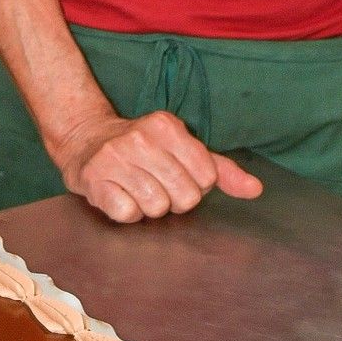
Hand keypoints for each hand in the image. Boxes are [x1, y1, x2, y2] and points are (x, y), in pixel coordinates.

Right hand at [53, 105, 262, 222]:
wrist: (85, 140)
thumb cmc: (142, 149)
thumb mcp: (183, 149)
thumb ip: (221, 170)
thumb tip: (256, 189)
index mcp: (166, 126)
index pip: (206, 178)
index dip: (195, 185)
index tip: (175, 174)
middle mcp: (140, 138)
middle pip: (184, 197)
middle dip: (173, 199)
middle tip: (155, 183)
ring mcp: (113, 158)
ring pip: (157, 208)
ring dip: (149, 206)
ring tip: (135, 188)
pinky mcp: (93, 180)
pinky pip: (128, 214)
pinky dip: (126, 211)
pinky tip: (119, 193)